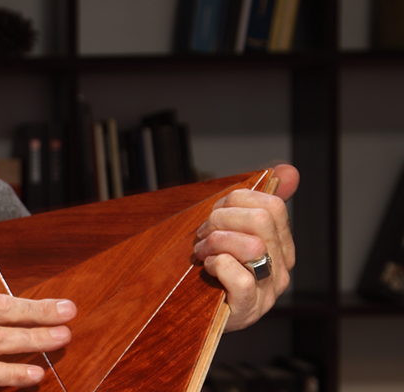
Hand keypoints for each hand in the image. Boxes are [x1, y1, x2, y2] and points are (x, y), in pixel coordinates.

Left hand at [193, 164, 297, 331]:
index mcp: (281, 245)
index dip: (234, 201)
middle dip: (221, 219)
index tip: (214, 213)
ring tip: (202, 252)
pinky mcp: (247, 308)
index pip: (272, 205)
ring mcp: (267, 290)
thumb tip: (289, 172)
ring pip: (252, 245)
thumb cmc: (213, 266)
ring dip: (215, 242)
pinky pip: (238, 276)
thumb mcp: (231, 229)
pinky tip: (208, 268)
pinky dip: (217, 265)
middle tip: (202, 233)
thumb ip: (257, 200)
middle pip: (261, 220)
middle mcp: (281, 267)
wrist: (195, 312)